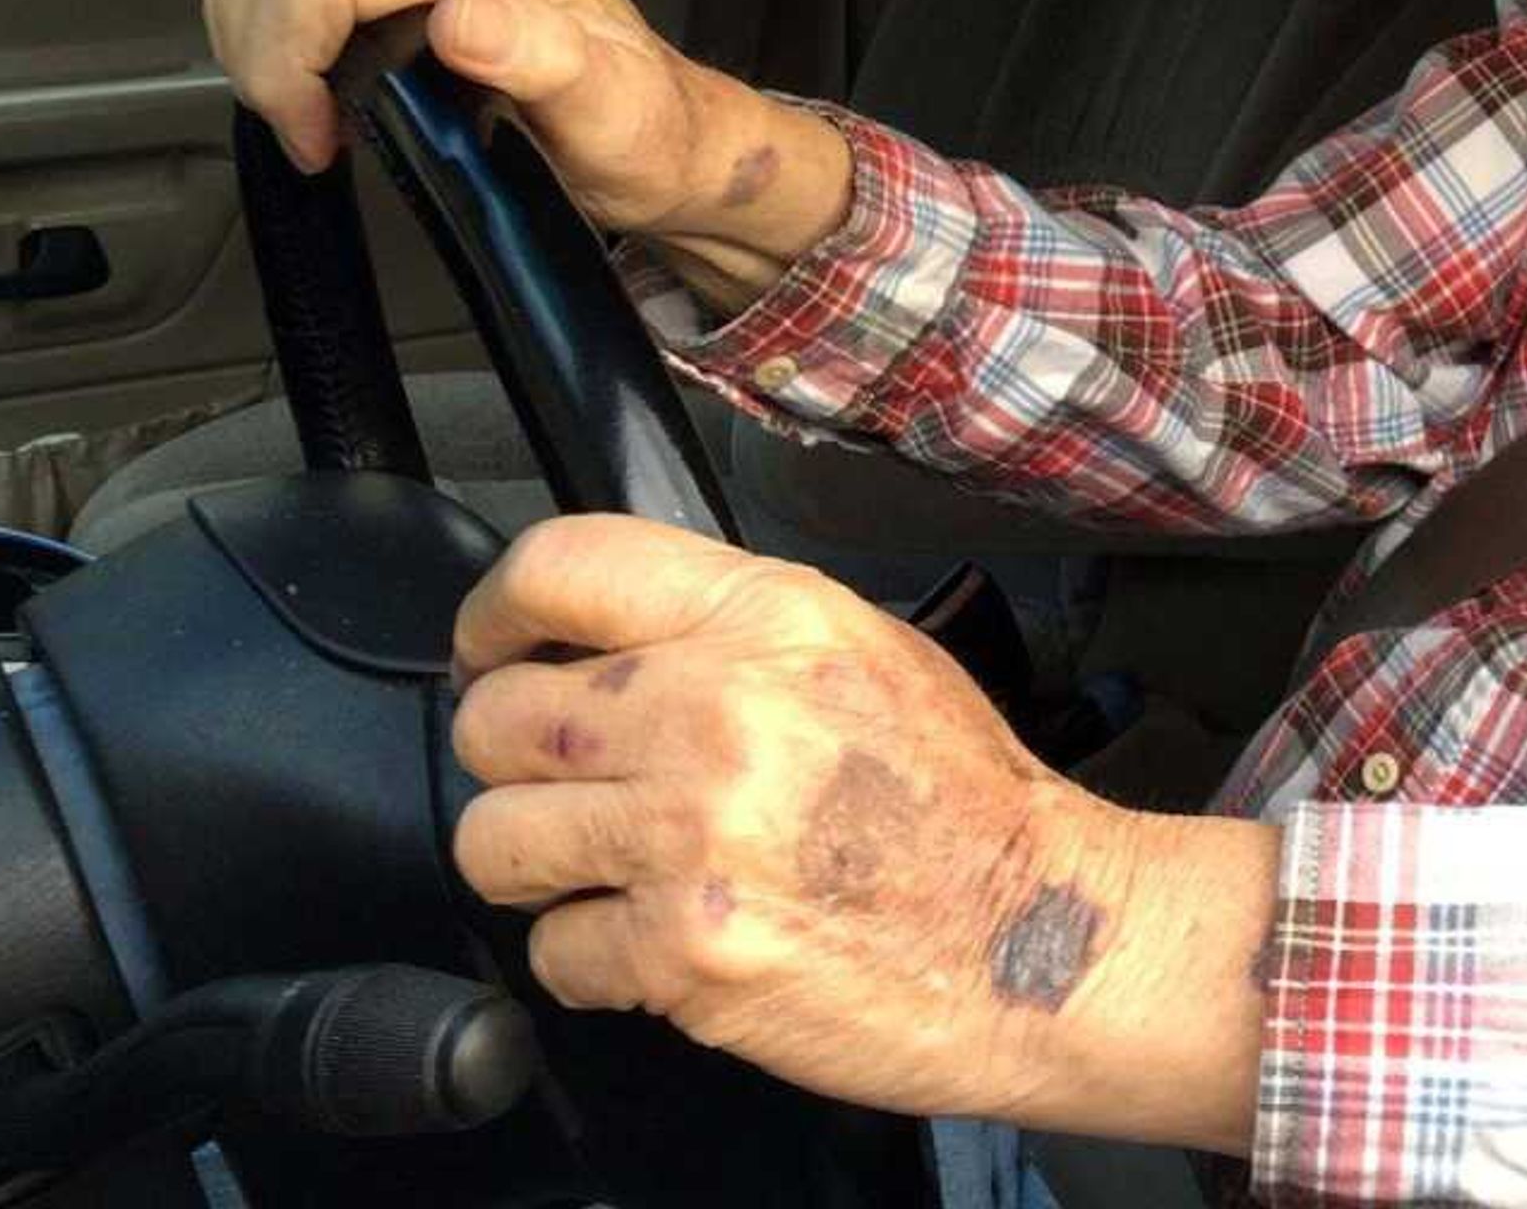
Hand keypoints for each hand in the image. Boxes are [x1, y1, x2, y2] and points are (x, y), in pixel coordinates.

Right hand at [198, 0, 848, 298]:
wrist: (659, 124)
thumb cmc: (636, 128)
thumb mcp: (608, 115)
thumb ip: (543, 62)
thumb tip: (462, 22)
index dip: (288, 58)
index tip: (318, 137)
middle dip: (261, 46)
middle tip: (307, 124)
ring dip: (249, 23)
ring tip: (303, 97)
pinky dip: (259, 6)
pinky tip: (308, 63)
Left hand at [445, 517, 1270, 1143]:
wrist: (1037, 938)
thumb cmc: (962, 801)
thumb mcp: (864, 649)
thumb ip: (731, 633)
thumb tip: (603, 644)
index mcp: (768, 618)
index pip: (560, 567)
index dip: (493, 613)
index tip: (489, 650)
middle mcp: (717, 710)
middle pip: (495, 718)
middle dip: (515, 760)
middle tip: (569, 786)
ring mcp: (691, 833)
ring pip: (493, 842)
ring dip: (536, 865)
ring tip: (605, 871)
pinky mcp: (680, 950)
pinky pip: (551, 953)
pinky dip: (591, 960)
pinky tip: (658, 941)